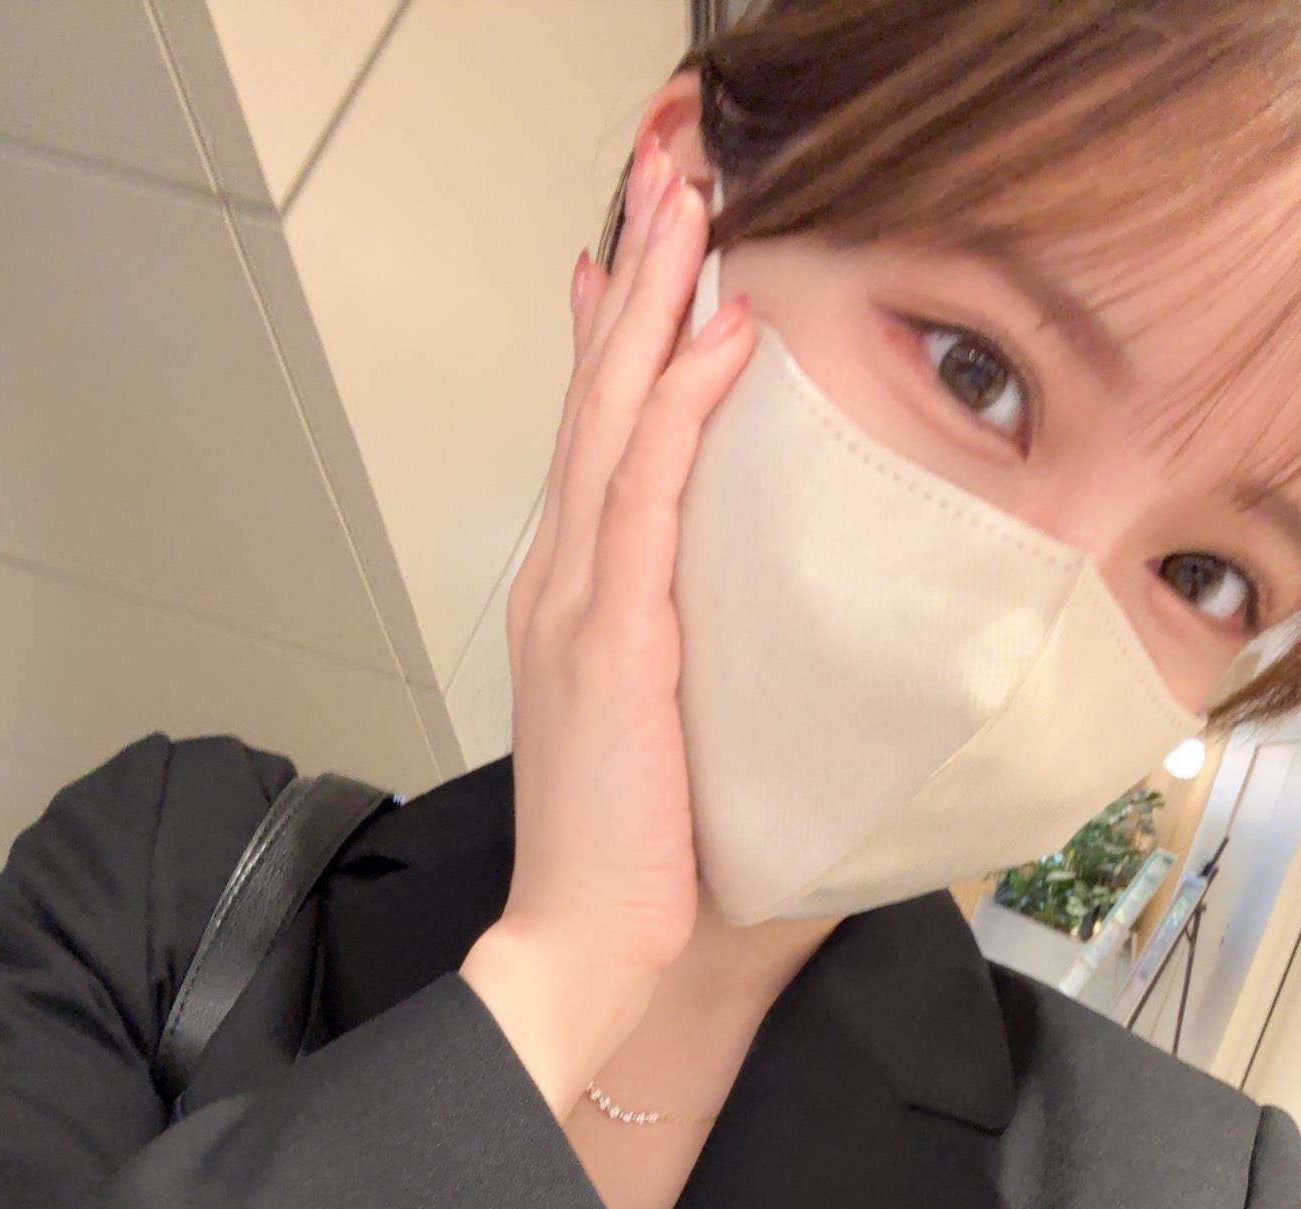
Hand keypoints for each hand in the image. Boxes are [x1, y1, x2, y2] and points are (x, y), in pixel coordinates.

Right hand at [497, 136, 754, 990]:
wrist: (582, 941)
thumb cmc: (629, 856)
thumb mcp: (652, 734)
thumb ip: (678, 662)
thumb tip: (740, 637)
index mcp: (572, 605)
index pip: (590, 450)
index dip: (603, 346)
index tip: (619, 264)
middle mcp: (561, 585)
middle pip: (592, 403)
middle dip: (626, 280)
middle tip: (658, 174)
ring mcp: (579, 605)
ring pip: (611, 421)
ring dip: (649, 303)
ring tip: (683, 200)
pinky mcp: (614, 640)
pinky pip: (648, 495)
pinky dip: (680, 405)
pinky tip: (716, 331)